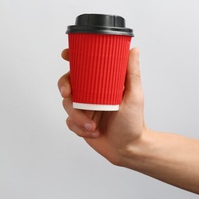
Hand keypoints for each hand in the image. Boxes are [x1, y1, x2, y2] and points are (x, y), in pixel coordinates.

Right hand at [58, 47, 146, 165]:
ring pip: (67, 105)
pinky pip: (70, 121)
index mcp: (101, 84)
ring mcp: (84, 108)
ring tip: (92, 125)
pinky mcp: (79, 122)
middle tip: (67, 94)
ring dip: (77, 116)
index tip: (66, 55)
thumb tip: (133, 50)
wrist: (128, 148)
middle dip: (64, 86)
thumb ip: (132, 73)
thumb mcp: (134, 95)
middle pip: (68, 83)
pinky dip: (79, 127)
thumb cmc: (133, 122)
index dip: (72, 58)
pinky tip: (92, 132)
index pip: (84, 67)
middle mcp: (90, 94)